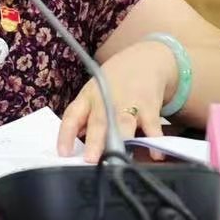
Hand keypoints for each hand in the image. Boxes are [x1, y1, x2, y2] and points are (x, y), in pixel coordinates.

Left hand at [57, 41, 176, 162]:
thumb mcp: (93, 93)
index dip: (66, 134)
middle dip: (95, 141)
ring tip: (118, 158)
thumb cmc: (114, 82)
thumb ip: (83, 119)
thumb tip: (71, 145)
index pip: (72, 116)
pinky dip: (154, 140)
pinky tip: (155, 154)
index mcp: (88, 98)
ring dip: (121, 140)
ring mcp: (129, 103)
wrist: (145, 60)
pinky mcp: (149, 107)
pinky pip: (152, 126)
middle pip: (99, 121)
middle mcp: (106, 101)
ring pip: (123, 123)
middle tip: (91, 159)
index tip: (64, 153)